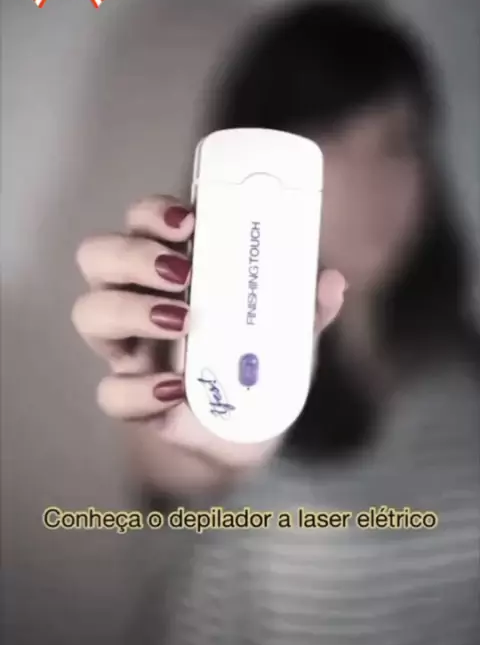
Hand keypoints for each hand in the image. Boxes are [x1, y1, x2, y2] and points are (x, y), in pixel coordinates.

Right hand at [72, 195, 345, 492]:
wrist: (246, 432)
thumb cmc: (258, 362)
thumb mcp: (288, 332)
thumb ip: (305, 307)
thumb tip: (331, 281)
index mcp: (172, 269)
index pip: (142, 222)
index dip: (153, 213)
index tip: (189, 220)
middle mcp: (137, 298)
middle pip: (98, 256)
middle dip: (133, 254)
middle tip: (182, 272)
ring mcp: (127, 347)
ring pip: (88, 312)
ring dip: (130, 309)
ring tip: (183, 320)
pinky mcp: (130, 396)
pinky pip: (110, 392)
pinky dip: (141, 389)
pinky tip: (178, 389)